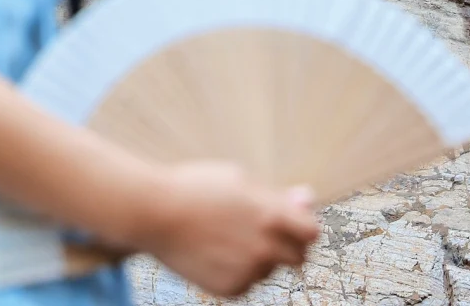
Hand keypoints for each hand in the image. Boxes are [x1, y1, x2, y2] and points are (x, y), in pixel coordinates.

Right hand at [138, 161, 319, 296]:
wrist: (157, 214)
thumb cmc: (198, 188)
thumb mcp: (240, 180)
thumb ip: (277, 196)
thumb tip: (306, 199)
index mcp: (271, 216)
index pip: (312, 233)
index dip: (304, 227)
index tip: (294, 223)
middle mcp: (264, 247)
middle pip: (297, 258)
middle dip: (288, 246)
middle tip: (264, 232)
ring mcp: (247, 271)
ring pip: (269, 269)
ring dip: (261, 257)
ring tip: (229, 236)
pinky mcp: (231, 289)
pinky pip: (248, 282)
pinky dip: (239, 270)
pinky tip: (218, 251)